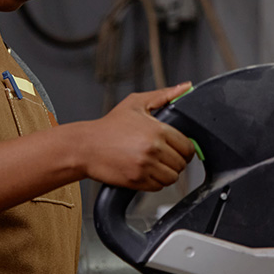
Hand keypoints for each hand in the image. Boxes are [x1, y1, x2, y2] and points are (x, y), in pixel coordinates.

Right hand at [78, 82, 194, 190]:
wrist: (85, 146)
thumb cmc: (109, 126)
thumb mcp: (136, 103)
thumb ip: (164, 95)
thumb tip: (186, 87)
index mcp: (157, 130)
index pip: (188, 147)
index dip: (184, 148)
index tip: (177, 148)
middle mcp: (153, 149)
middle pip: (181, 164)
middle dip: (175, 160)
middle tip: (162, 155)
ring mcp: (145, 166)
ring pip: (172, 177)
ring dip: (166, 172)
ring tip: (154, 163)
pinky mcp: (137, 180)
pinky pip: (158, 186)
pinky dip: (154, 181)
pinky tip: (144, 170)